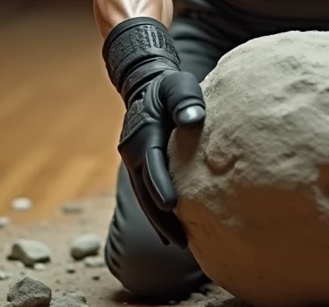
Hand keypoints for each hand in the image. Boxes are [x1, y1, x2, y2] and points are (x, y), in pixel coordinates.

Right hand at [117, 70, 206, 246]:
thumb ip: (185, 100)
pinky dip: (156, 213)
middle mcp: (133, 151)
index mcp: (143, 134)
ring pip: (144, 197)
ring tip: (179, 244)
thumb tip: (194, 119)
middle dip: (160, 217)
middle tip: (180, 241)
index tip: (172, 205)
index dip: (160, 185)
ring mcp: (134, 161)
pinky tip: (170, 232)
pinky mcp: (140, 166)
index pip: (151, 164)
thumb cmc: (168, 86)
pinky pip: (146, 193)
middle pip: (144, 190)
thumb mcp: (177, 85)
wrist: (145, 85)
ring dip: (158, 221)